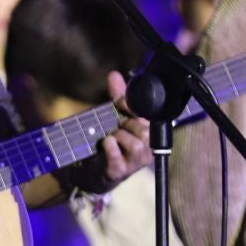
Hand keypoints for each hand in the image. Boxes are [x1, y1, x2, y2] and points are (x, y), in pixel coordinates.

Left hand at [79, 71, 152, 194]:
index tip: (121, 104)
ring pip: (137, 145)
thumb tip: (114, 74)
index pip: (150, 117)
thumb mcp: (114, 116)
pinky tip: (105, 142)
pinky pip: (118, 157)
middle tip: (117, 124)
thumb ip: (117, 97)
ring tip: (111, 135)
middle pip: (146, 131)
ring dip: (120, 136)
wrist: (96, 169)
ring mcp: (135, 163)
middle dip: (128, 123)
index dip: (134, 108)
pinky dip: (111, 147)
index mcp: (149, 133)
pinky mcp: (120, 171)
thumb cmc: (111, 141)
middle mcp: (147, 149)